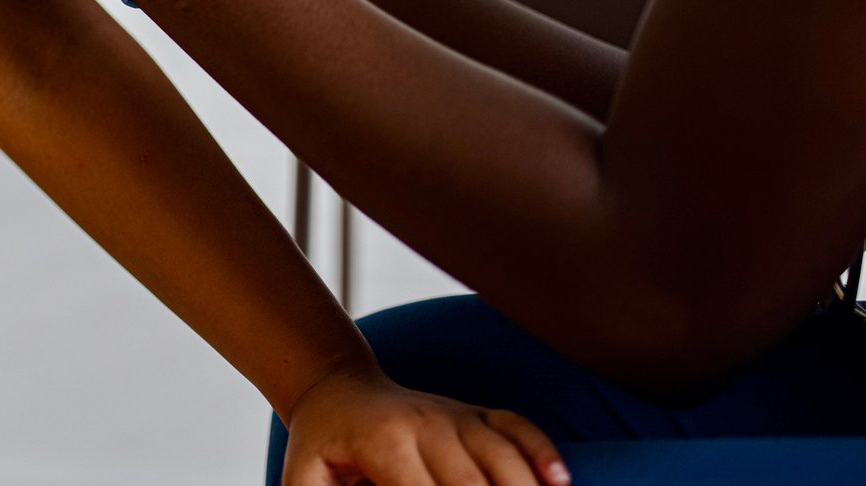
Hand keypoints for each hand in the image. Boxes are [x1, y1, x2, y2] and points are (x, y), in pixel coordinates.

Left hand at [282, 365, 568, 485]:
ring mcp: (456, 414)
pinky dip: (542, 452)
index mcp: (385, 442)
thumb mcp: (305, 479)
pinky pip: (517, 426)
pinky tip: (560, 482)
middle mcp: (427, 423)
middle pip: (473, 484)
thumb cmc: (321, 446)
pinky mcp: (476, 413)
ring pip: (505, 456)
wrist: (335, 390)